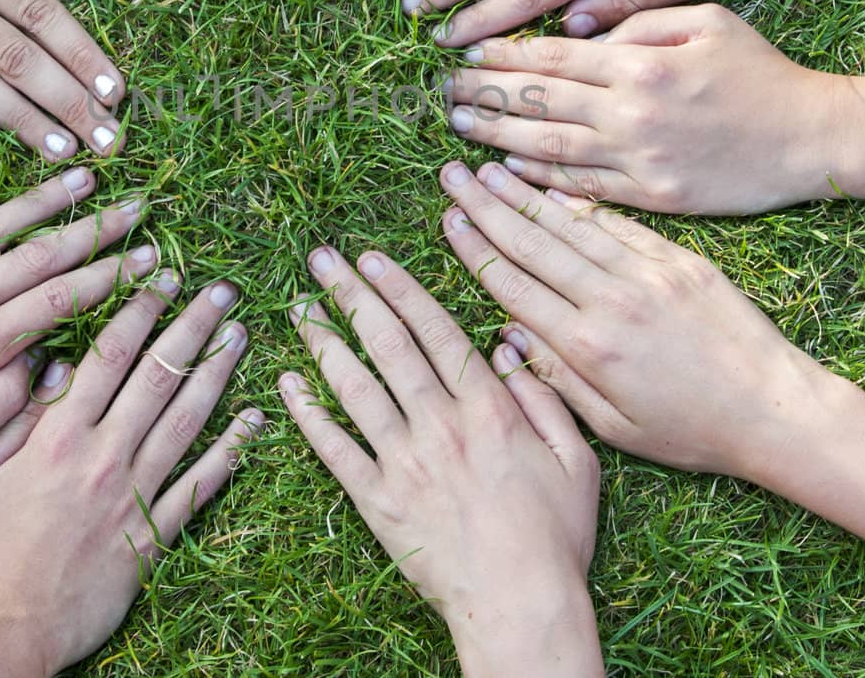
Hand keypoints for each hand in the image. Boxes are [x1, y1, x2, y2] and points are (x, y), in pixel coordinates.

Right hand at [0, 278, 259, 676]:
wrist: (5, 625)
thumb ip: (13, 414)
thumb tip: (53, 365)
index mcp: (59, 434)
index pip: (109, 356)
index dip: (140, 311)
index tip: (163, 277)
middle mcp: (104, 454)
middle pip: (158, 375)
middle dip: (192, 326)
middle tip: (223, 290)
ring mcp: (134, 494)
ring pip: (187, 419)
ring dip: (218, 373)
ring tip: (241, 334)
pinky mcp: (154, 534)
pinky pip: (201, 485)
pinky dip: (231, 450)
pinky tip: (254, 419)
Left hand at [282, 248, 602, 676]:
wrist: (520, 605)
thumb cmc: (555, 537)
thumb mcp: (576, 458)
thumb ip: (543, 397)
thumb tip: (509, 346)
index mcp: (488, 408)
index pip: (436, 331)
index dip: (402, 289)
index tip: (373, 258)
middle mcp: (439, 424)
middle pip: (388, 345)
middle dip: (352, 296)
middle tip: (321, 260)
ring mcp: (403, 461)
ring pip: (354, 386)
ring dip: (323, 342)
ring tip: (299, 308)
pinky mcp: (377, 499)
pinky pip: (333, 448)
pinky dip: (308, 413)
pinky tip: (288, 384)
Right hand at [439, 159, 838, 482]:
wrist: (776, 409)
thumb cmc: (693, 432)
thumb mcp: (614, 427)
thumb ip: (555, 381)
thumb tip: (509, 337)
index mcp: (588, 346)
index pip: (513, 285)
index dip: (475, 249)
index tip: (447, 220)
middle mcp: (612, 300)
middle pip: (532, 244)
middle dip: (486, 207)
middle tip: (453, 176)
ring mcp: (648, 274)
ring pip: (570, 226)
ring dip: (525, 195)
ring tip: (490, 168)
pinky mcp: (680, 260)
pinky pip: (619, 225)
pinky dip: (582, 206)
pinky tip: (555, 187)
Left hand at [446, 5, 848, 213]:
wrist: (811, 137)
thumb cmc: (760, 72)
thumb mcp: (708, 21)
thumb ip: (641, 19)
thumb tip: (579, 30)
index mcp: (641, 63)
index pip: (552, 57)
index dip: (503, 54)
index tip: (465, 50)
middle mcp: (632, 112)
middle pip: (539, 100)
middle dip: (486, 91)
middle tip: (444, 87)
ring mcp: (640, 160)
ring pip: (549, 146)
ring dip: (497, 135)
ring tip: (459, 125)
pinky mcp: (652, 198)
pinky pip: (582, 189)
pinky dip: (540, 179)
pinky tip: (505, 170)